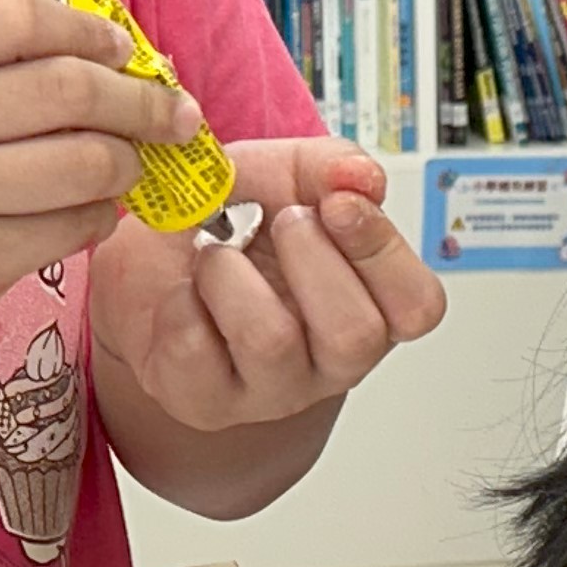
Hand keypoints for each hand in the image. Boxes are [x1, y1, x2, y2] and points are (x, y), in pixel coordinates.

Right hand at [0, 0, 201, 386]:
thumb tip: (103, 47)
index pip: (12, 16)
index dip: (87, 28)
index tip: (125, 47)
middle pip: (64, 88)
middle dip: (139, 99)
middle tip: (173, 112)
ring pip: (81, 162)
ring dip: (126, 164)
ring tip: (128, 167)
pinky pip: (69, 228)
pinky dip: (100, 218)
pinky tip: (91, 213)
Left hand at [92, 138, 446, 430]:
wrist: (150, 252)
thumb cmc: (230, 222)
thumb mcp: (284, 173)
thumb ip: (330, 166)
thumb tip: (361, 176)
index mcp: (369, 306)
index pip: (416, 306)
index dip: (383, 252)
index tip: (339, 204)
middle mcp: (329, 360)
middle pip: (355, 336)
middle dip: (309, 259)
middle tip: (277, 220)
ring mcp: (269, 389)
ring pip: (271, 342)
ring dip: (232, 273)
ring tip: (215, 251)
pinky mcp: (203, 400)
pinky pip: (196, 351)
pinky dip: (181, 301)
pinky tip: (184, 291)